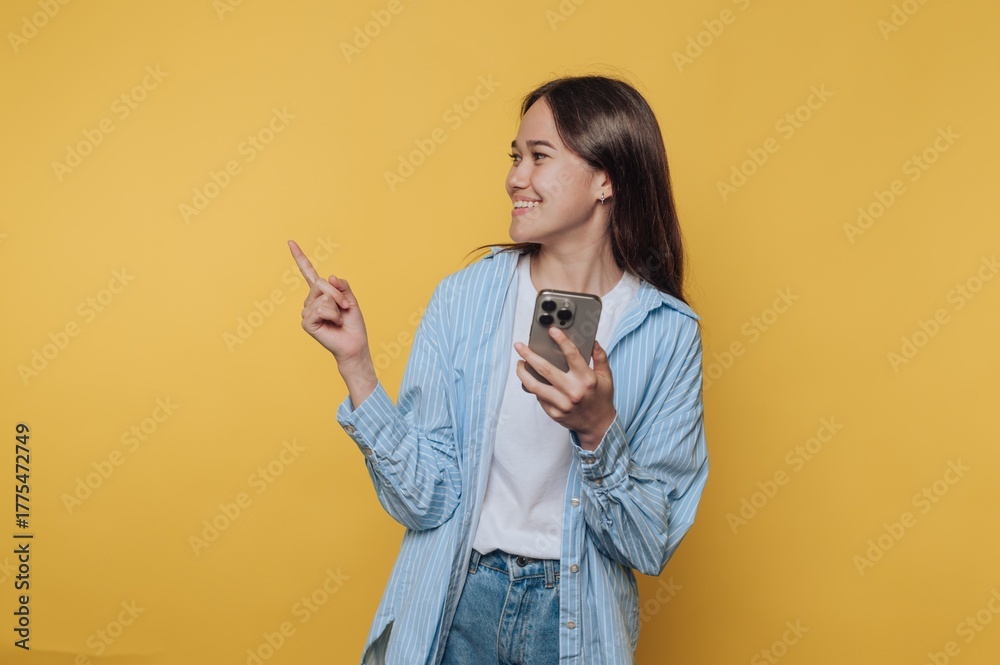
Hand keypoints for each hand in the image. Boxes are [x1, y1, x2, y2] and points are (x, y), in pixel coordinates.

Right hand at [288, 239, 370, 367]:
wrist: (354, 344)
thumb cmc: (353, 325)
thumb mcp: (351, 300)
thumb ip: (342, 286)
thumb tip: (330, 277)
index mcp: (321, 294)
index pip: (308, 273)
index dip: (300, 258)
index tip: (290, 242)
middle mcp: (310, 301)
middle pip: (320, 283)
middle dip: (338, 294)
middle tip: (345, 308)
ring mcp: (307, 312)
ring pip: (322, 296)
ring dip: (337, 307)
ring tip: (339, 319)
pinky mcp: (307, 322)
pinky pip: (320, 308)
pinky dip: (332, 315)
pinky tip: (334, 324)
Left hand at [515, 327, 615, 450]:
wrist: (599, 426)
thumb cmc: (601, 398)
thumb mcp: (606, 377)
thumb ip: (600, 357)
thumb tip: (593, 341)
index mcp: (586, 379)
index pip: (572, 355)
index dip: (561, 340)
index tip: (551, 330)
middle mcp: (573, 391)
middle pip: (545, 369)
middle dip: (529, 355)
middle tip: (519, 346)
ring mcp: (562, 404)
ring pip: (534, 385)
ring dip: (523, 373)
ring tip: (519, 363)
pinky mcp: (554, 413)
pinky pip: (539, 397)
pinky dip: (534, 387)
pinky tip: (532, 380)